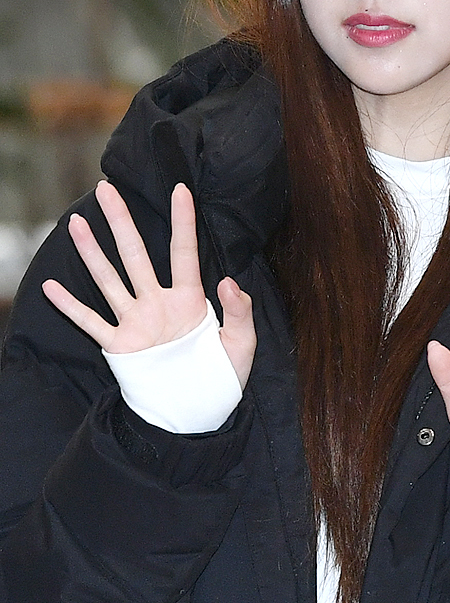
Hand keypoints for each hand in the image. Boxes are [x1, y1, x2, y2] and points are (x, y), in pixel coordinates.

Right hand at [42, 180, 256, 388]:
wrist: (197, 413)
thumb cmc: (222, 375)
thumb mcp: (242, 343)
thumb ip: (240, 311)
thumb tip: (228, 280)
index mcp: (190, 299)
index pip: (185, 252)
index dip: (183, 222)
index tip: (181, 190)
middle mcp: (158, 303)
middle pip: (136, 254)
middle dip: (122, 222)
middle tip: (107, 189)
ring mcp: (136, 322)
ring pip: (110, 280)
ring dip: (92, 253)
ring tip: (76, 223)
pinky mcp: (120, 346)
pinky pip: (91, 322)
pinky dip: (71, 307)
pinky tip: (54, 288)